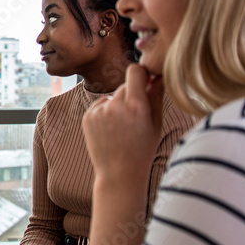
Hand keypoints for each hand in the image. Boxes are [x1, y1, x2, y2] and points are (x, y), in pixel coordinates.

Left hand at [83, 64, 163, 189]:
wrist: (118, 173)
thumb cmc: (142, 150)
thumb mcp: (156, 124)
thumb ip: (156, 96)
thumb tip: (157, 75)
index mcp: (136, 107)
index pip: (135, 71)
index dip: (141, 74)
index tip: (145, 81)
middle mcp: (115, 106)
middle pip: (124, 86)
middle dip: (131, 95)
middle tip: (136, 117)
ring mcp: (99, 111)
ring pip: (112, 96)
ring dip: (118, 105)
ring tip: (123, 128)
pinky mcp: (87, 116)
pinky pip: (100, 105)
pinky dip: (106, 113)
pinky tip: (111, 130)